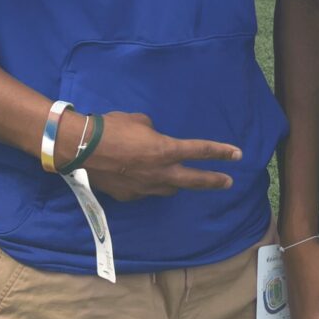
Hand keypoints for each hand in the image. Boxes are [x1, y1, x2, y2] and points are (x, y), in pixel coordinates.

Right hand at [81, 112, 239, 202]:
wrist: (81, 148)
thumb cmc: (111, 128)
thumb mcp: (139, 122)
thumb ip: (153, 132)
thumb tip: (152, 138)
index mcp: (166, 150)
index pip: (201, 150)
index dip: (221, 152)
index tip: (237, 155)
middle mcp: (161, 173)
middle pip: (195, 180)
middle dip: (213, 180)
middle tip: (227, 182)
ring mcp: (145, 188)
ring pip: (169, 189)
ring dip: (176, 183)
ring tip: (177, 178)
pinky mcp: (130, 196)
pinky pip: (145, 191)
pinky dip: (147, 184)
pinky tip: (138, 177)